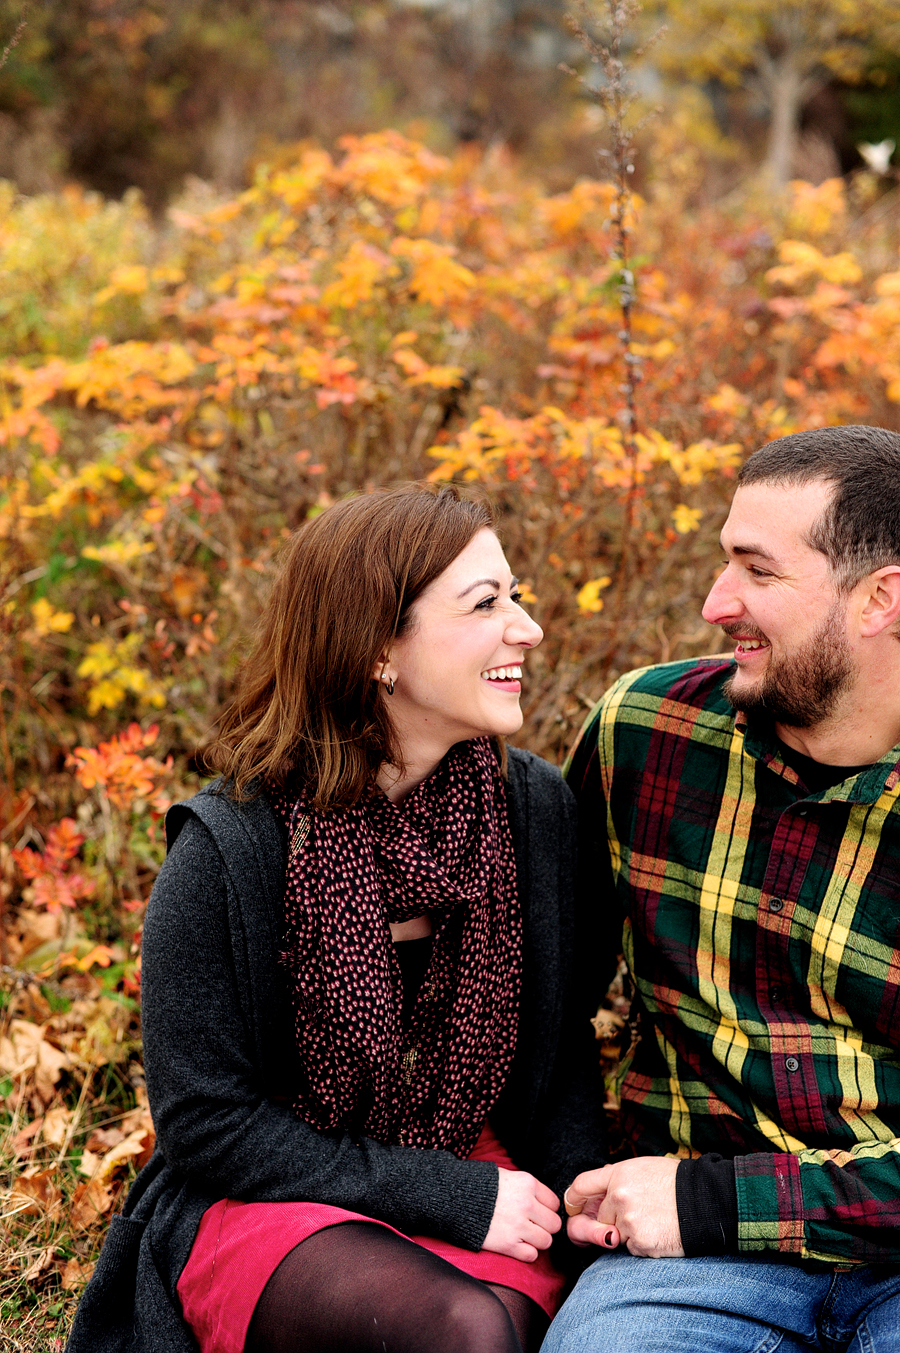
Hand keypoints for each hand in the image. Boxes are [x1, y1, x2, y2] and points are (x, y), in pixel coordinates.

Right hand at [482, 1168, 560, 1261]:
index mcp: (527, 1183)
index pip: (554, 1203)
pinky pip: (532, 1255)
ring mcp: (517, 1225)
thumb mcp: (506, 1176)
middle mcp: (526, 1203)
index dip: (546, 1209)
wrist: (453, 1198)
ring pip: (546, 1241)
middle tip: (532, 1226)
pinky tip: (517, 1245)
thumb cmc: (480, 1186)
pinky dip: (527, 1253)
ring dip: (537, 1241)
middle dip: (545, 1227)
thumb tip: (543, 1203)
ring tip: (524, 1236)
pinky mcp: (507, 1244)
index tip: (537, 1212)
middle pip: (554, 1224)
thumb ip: (527, 1188)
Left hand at [563, 1157, 683, 1257]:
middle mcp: (619, 1195)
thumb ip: (619, 1177)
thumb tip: (599, 1189)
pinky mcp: (640, 1242)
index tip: (573, 1207)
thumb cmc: (677, 1183)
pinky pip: (632, 1248)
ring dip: (629, 1233)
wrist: (706, 1201)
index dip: (573, 1199)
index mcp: (619, 1173)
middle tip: (637, 1215)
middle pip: (600, 1216)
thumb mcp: (645, 1168)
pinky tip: (660, 1232)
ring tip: (654, 1220)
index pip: (581, 1185)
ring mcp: (629, 1220)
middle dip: (612, 1220)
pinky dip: (643, 1245)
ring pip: (615, 1234)